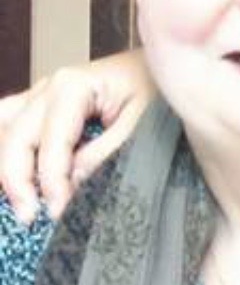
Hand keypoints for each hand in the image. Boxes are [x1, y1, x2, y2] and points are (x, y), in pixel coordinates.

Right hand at [0, 51, 154, 223]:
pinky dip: (8, 149)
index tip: (57, 211)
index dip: (50, 180)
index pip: (50, 141)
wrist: (177, 68)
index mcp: (72, 85)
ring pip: (4, 128)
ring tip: (20, 201)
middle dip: (17, 180)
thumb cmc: (163, 91)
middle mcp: (50, 86)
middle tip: (30, 216)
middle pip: (14, 137)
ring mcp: (43, 93)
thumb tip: (71, 182)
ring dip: (6, 165)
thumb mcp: (145, 123)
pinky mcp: (46, 104)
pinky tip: (15, 177)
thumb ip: (107, 152)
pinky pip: (11, 123)